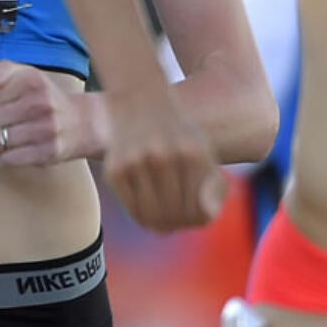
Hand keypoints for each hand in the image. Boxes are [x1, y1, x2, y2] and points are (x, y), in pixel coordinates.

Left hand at [0, 60, 90, 166]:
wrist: (82, 122)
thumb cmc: (44, 97)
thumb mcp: (26, 74)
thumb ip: (2, 70)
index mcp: (31, 81)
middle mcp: (40, 103)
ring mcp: (45, 129)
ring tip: (1, 138)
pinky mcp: (49, 152)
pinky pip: (8, 160)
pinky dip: (3, 158)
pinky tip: (10, 151)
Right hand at [101, 84, 227, 231]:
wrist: (140, 101)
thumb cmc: (178, 133)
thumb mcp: (203, 151)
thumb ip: (212, 185)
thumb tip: (204, 218)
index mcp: (192, 154)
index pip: (200, 213)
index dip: (197, 221)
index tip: (192, 218)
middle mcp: (162, 157)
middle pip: (175, 216)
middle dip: (177, 224)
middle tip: (174, 223)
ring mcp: (135, 163)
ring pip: (152, 217)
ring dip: (158, 224)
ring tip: (160, 221)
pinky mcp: (114, 169)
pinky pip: (131, 208)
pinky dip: (140, 215)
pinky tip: (144, 210)